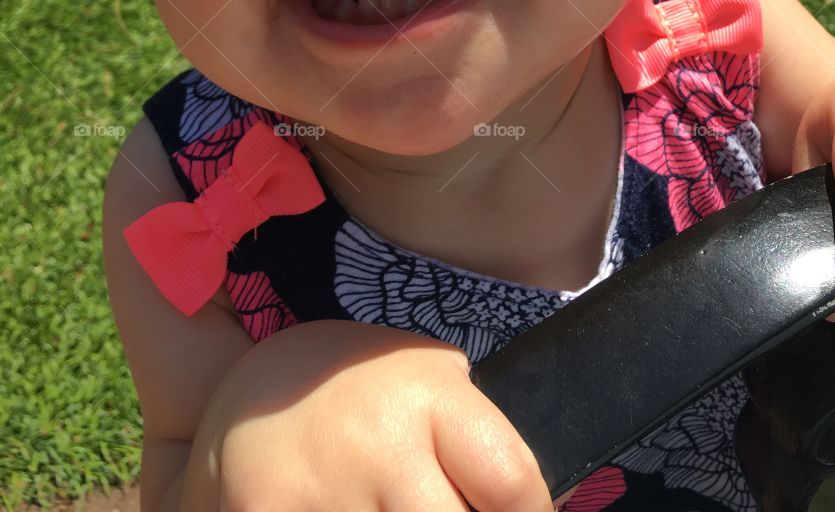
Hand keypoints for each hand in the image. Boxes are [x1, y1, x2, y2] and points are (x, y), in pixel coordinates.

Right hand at [186, 318, 554, 511]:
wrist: (256, 394)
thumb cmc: (366, 394)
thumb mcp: (430, 381)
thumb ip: (475, 439)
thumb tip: (533, 511)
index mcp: (429, 396)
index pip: (509, 477)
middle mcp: (379, 441)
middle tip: (452, 511)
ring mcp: (323, 492)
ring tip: (399, 509)